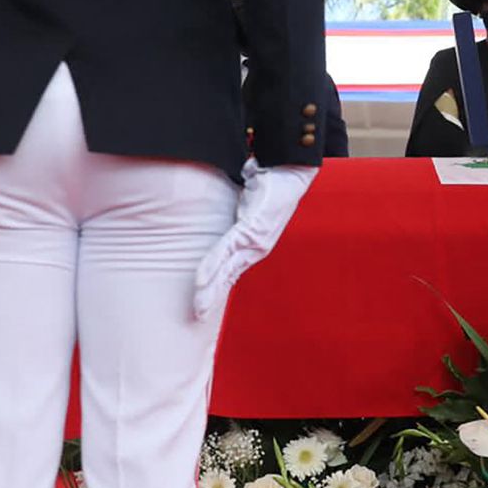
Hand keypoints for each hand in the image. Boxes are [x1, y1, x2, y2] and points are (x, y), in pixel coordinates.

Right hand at [191, 159, 317, 319]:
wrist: (289, 171)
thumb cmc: (269, 186)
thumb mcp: (247, 204)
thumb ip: (235, 211)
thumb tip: (222, 206)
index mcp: (254, 245)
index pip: (232, 271)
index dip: (217, 288)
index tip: (204, 304)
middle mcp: (256, 248)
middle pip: (229, 277)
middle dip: (212, 298)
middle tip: (197, 316)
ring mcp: (254, 240)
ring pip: (226, 270)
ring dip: (209, 290)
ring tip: (198, 307)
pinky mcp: (251, 229)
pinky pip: (226, 250)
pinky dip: (212, 265)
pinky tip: (200, 280)